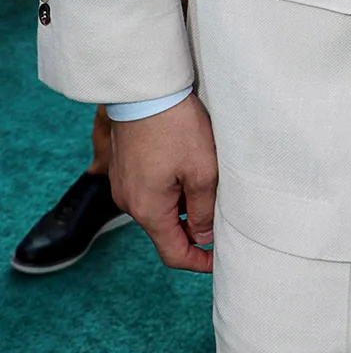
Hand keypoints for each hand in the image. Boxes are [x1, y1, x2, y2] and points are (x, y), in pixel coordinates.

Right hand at [108, 92, 218, 273]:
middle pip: (167, 231)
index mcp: (148, 210)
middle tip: (223, 215)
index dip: (198, 261)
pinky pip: (151, 191)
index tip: (219, 259)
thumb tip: (204, 237)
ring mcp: (124, 185)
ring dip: (185, 205)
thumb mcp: (202, 172)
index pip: (173, 254)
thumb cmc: (176, 128)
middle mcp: (130, 203)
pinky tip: (190, 168)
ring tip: (209, 184)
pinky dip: (172, 189)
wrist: (145, 91)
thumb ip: (204, 210)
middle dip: (195, 229)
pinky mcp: (125, 168)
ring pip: (160, 209)